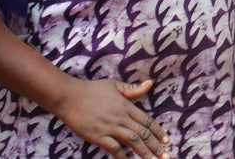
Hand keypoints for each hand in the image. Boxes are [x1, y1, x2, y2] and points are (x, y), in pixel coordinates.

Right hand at [53, 78, 170, 158]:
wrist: (68, 96)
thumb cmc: (91, 90)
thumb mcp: (114, 85)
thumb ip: (133, 89)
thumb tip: (150, 83)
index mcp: (126, 106)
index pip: (147, 120)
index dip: (158, 132)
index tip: (166, 141)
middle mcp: (121, 117)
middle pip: (143, 133)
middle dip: (156, 146)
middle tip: (166, 156)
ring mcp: (109, 127)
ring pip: (133, 141)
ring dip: (144, 152)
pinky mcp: (97, 136)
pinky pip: (113, 148)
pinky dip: (122, 156)